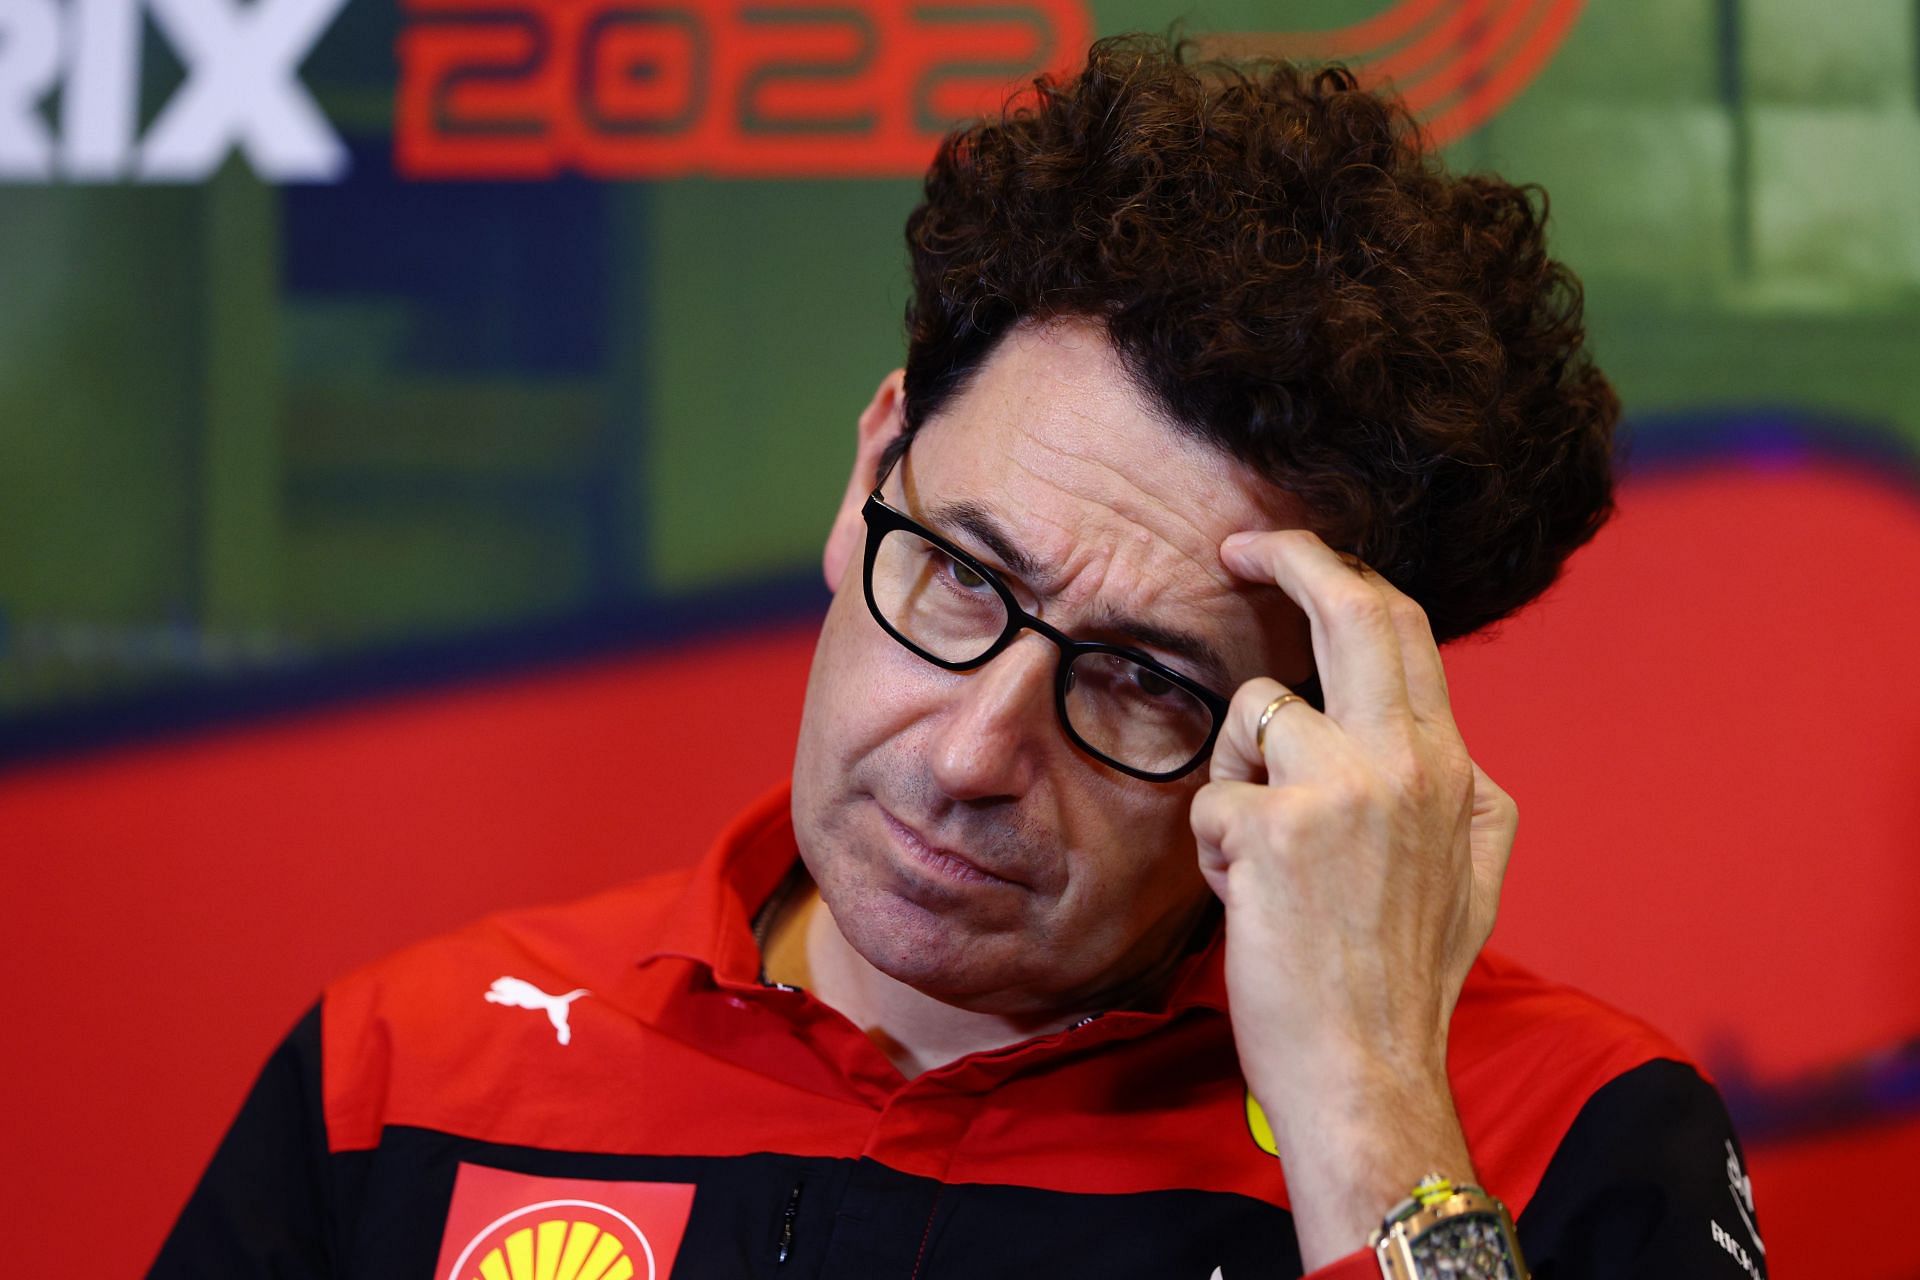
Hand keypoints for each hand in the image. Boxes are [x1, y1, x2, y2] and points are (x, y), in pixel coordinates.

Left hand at [1189, 529, 1518, 1265]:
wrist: (1370, 1074)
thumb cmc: (1400, 984)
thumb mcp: (1468, 877)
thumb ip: (1450, 791)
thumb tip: (1430, 732)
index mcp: (1459, 774)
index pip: (1408, 636)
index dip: (1347, 580)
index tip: (1299, 559)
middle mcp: (1413, 765)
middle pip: (1357, 611)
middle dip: (1294, 556)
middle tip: (1241, 543)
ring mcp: (1347, 789)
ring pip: (1255, 710)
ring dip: (1236, 778)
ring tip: (1261, 863)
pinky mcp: (1276, 826)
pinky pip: (1213, 795)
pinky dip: (1215, 846)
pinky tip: (1247, 899)